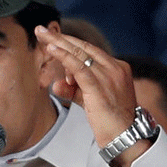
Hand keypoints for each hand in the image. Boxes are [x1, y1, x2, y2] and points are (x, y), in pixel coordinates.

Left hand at [35, 25, 149, 166]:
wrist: (125, 137)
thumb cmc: (111, 122)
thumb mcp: (91, 100)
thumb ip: (74, 90)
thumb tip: (56, 85)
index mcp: (117, 68)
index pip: (90, 51)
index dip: (69, 44)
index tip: (54, 38)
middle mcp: (114, 67)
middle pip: (83, 47)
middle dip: (60, 38)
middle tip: (42, 30)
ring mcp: (108, 75)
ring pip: (79, 54)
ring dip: (58, 44)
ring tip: (42, 35)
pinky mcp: (98, 85)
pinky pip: (78, 66)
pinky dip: (64, 56)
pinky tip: (52, 49)